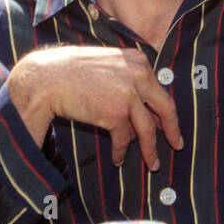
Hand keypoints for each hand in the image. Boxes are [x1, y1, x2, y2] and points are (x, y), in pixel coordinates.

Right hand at [7, 46, 183, 170]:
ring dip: (149, 149)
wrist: (45, 78)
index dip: (165, 111)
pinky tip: (117, 159)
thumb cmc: (70, 72)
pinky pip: (124, 138)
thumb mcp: (108, 65)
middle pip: (165, 108)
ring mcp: (129, 93)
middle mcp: (139, 74)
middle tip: (177, 144)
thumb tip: (143, 108)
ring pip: (148, 129)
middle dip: (172, 130)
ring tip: (151, 163)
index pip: (159, 90)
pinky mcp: (116, 112)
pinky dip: (121, 151)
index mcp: (138, 60)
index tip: (170, 124)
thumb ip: (127, 78)